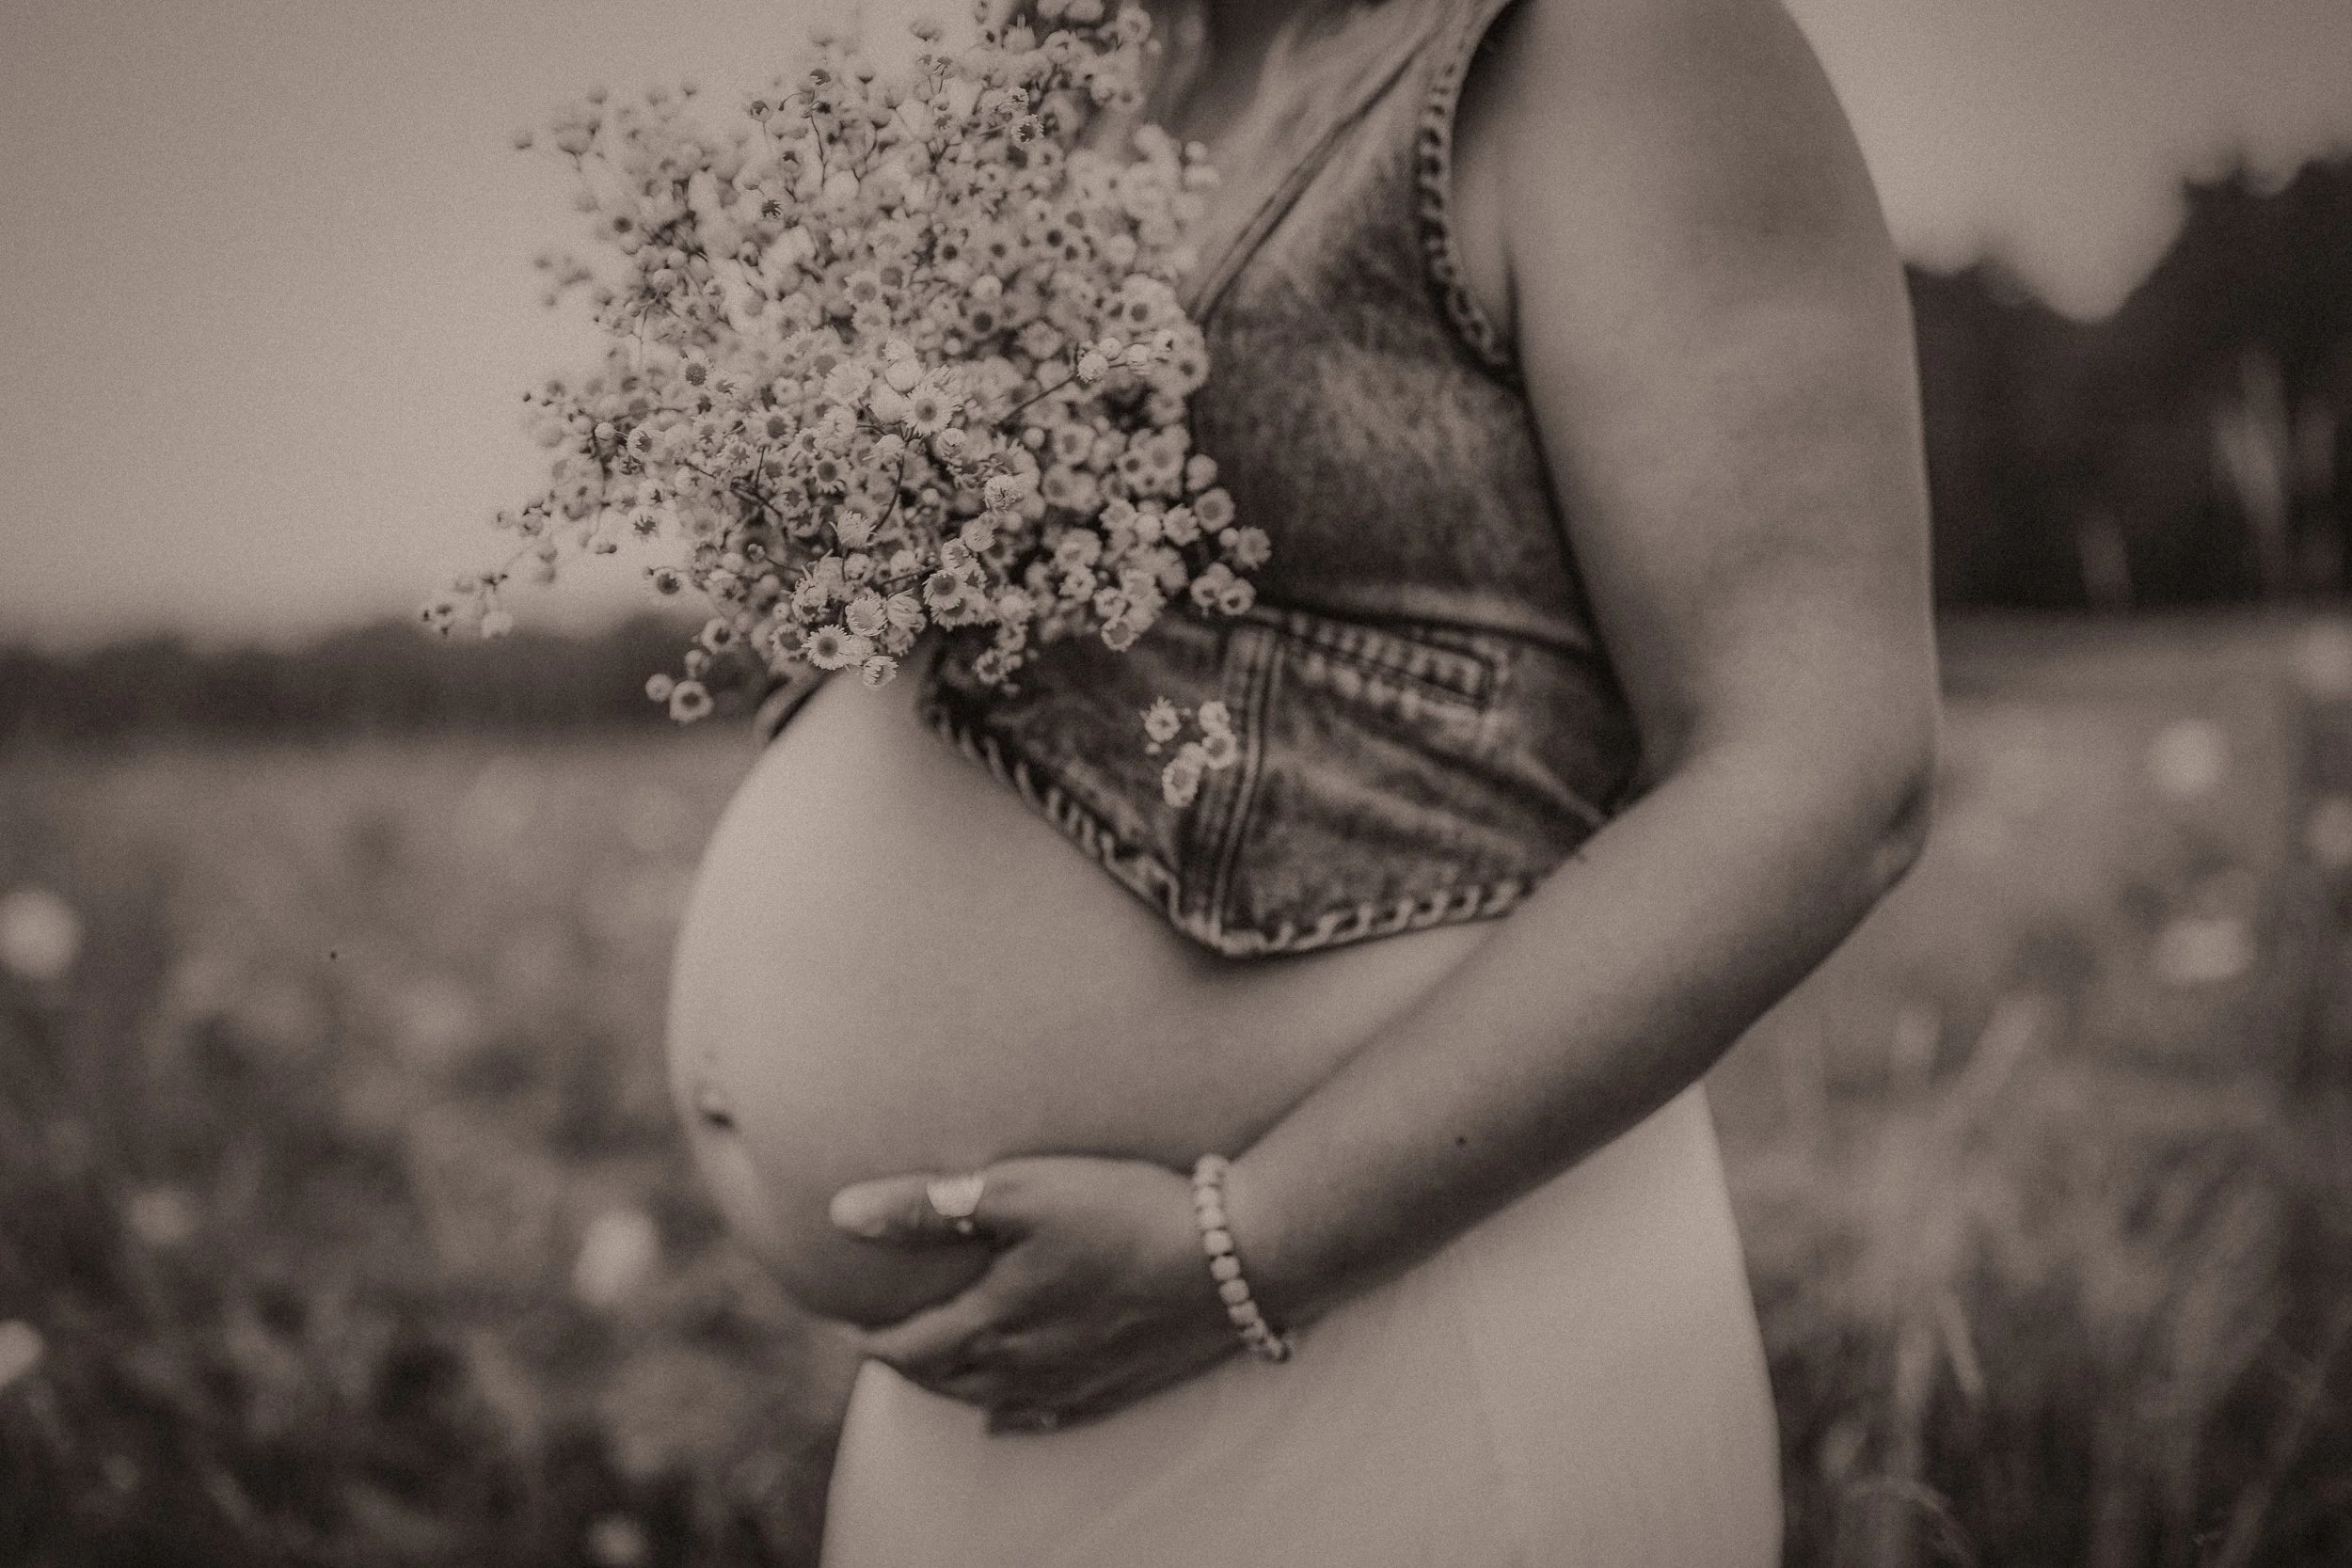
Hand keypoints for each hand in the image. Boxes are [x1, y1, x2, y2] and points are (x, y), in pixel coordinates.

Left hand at [827, 1155, 1240, 1431]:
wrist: (1234, 1256)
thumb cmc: (1125, 1212)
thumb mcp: (1022, 1190)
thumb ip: (930, 1206)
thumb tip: (842, 1214)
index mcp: (993, 1324)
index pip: (906, 1348)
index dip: (870, 1337)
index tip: (847, 1321)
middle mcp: (1026, 1368)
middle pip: (944, 1380)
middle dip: (907, 1362)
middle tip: (882, 1341)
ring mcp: (1075, 1382)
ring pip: (991, 1403)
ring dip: (954, 1387)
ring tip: (934, 1369)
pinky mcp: (1119, 1385)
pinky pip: (1048, 1417)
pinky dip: (1014, 1415)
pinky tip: (1008, 1416)